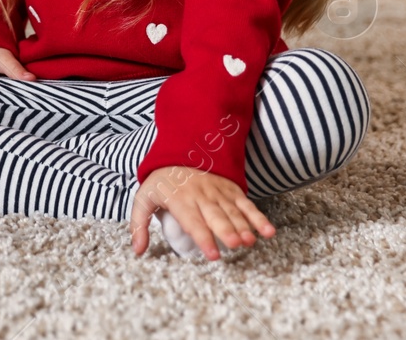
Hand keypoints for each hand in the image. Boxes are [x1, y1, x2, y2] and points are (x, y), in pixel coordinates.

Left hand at [128, 166, 275, 259]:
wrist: (181, 151)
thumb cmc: (162, 182)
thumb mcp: (143, 198)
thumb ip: (138, 224)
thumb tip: (137, 251)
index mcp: (180, 199)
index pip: (192, 221)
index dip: (204, 238)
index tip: (213, 255)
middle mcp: (202, 196)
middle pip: (216, 216)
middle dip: (227, 230)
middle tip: (236, 244)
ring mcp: (219, 193)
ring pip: (233, 212)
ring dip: (243, 226)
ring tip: (250, 241)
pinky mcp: (232, 191)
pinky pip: (247, 205)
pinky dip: (258, 218)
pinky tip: (268, 232)